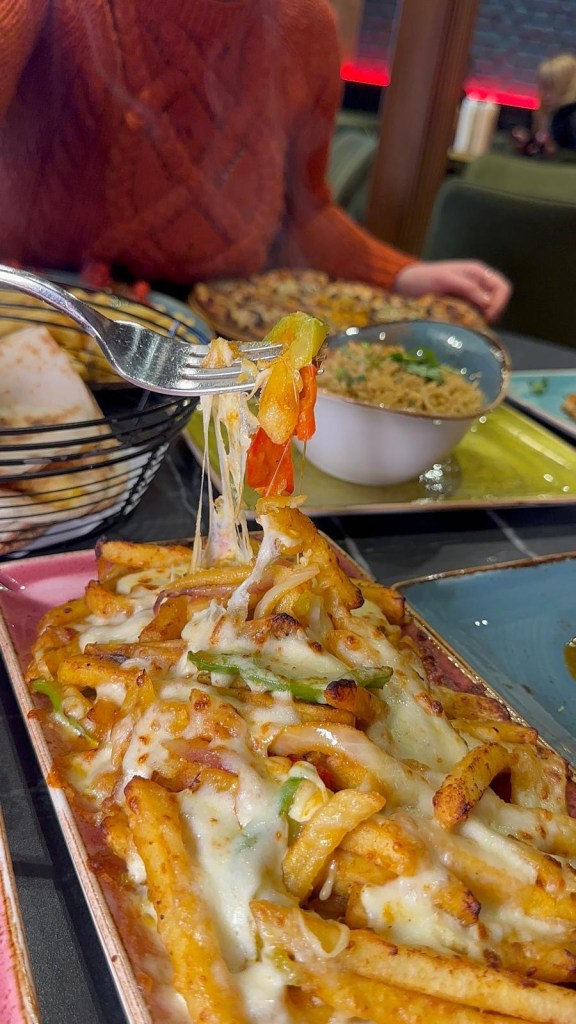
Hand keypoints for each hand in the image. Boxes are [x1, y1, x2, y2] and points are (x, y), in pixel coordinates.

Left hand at [393, 260, 510, 322]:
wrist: (405, 284)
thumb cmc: (423, 278)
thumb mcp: (445, 280)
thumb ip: (467, 287)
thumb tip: (487, 302)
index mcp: (477, 273)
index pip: (502, 288)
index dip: (499, 303)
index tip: (487, 317)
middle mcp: (478, 284)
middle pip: (499, 301)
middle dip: (494, 313)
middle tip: (480, 324)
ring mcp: (470, 296)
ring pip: (488, 311)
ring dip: (483, 320)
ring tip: (469, 325)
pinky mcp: (462, 308)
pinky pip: (476, 317)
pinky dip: (473, 323)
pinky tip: (463, 327)